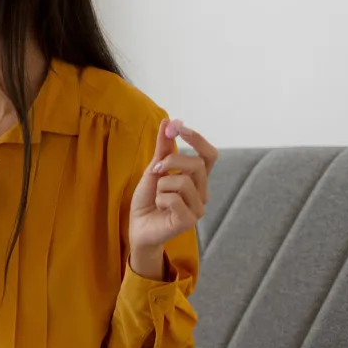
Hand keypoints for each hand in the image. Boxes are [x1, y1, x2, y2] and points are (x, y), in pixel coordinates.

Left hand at [128, 119, 216, 278]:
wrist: (137, 225)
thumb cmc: (148, 199)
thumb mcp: (153, 169)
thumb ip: (163, 148)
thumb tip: (169, 121)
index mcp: (197, 179)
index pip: (209, 155)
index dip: (197, 139)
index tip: (178, 127)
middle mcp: (202, 192)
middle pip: (197, 164)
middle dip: (171, 161)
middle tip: (155, 169)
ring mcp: (198, 208)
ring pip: (183, 182)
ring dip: (162, 185)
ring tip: (158, 196)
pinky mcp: (189, 221)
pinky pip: (173, 199)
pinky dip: (160, 199)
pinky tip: (160, 207)